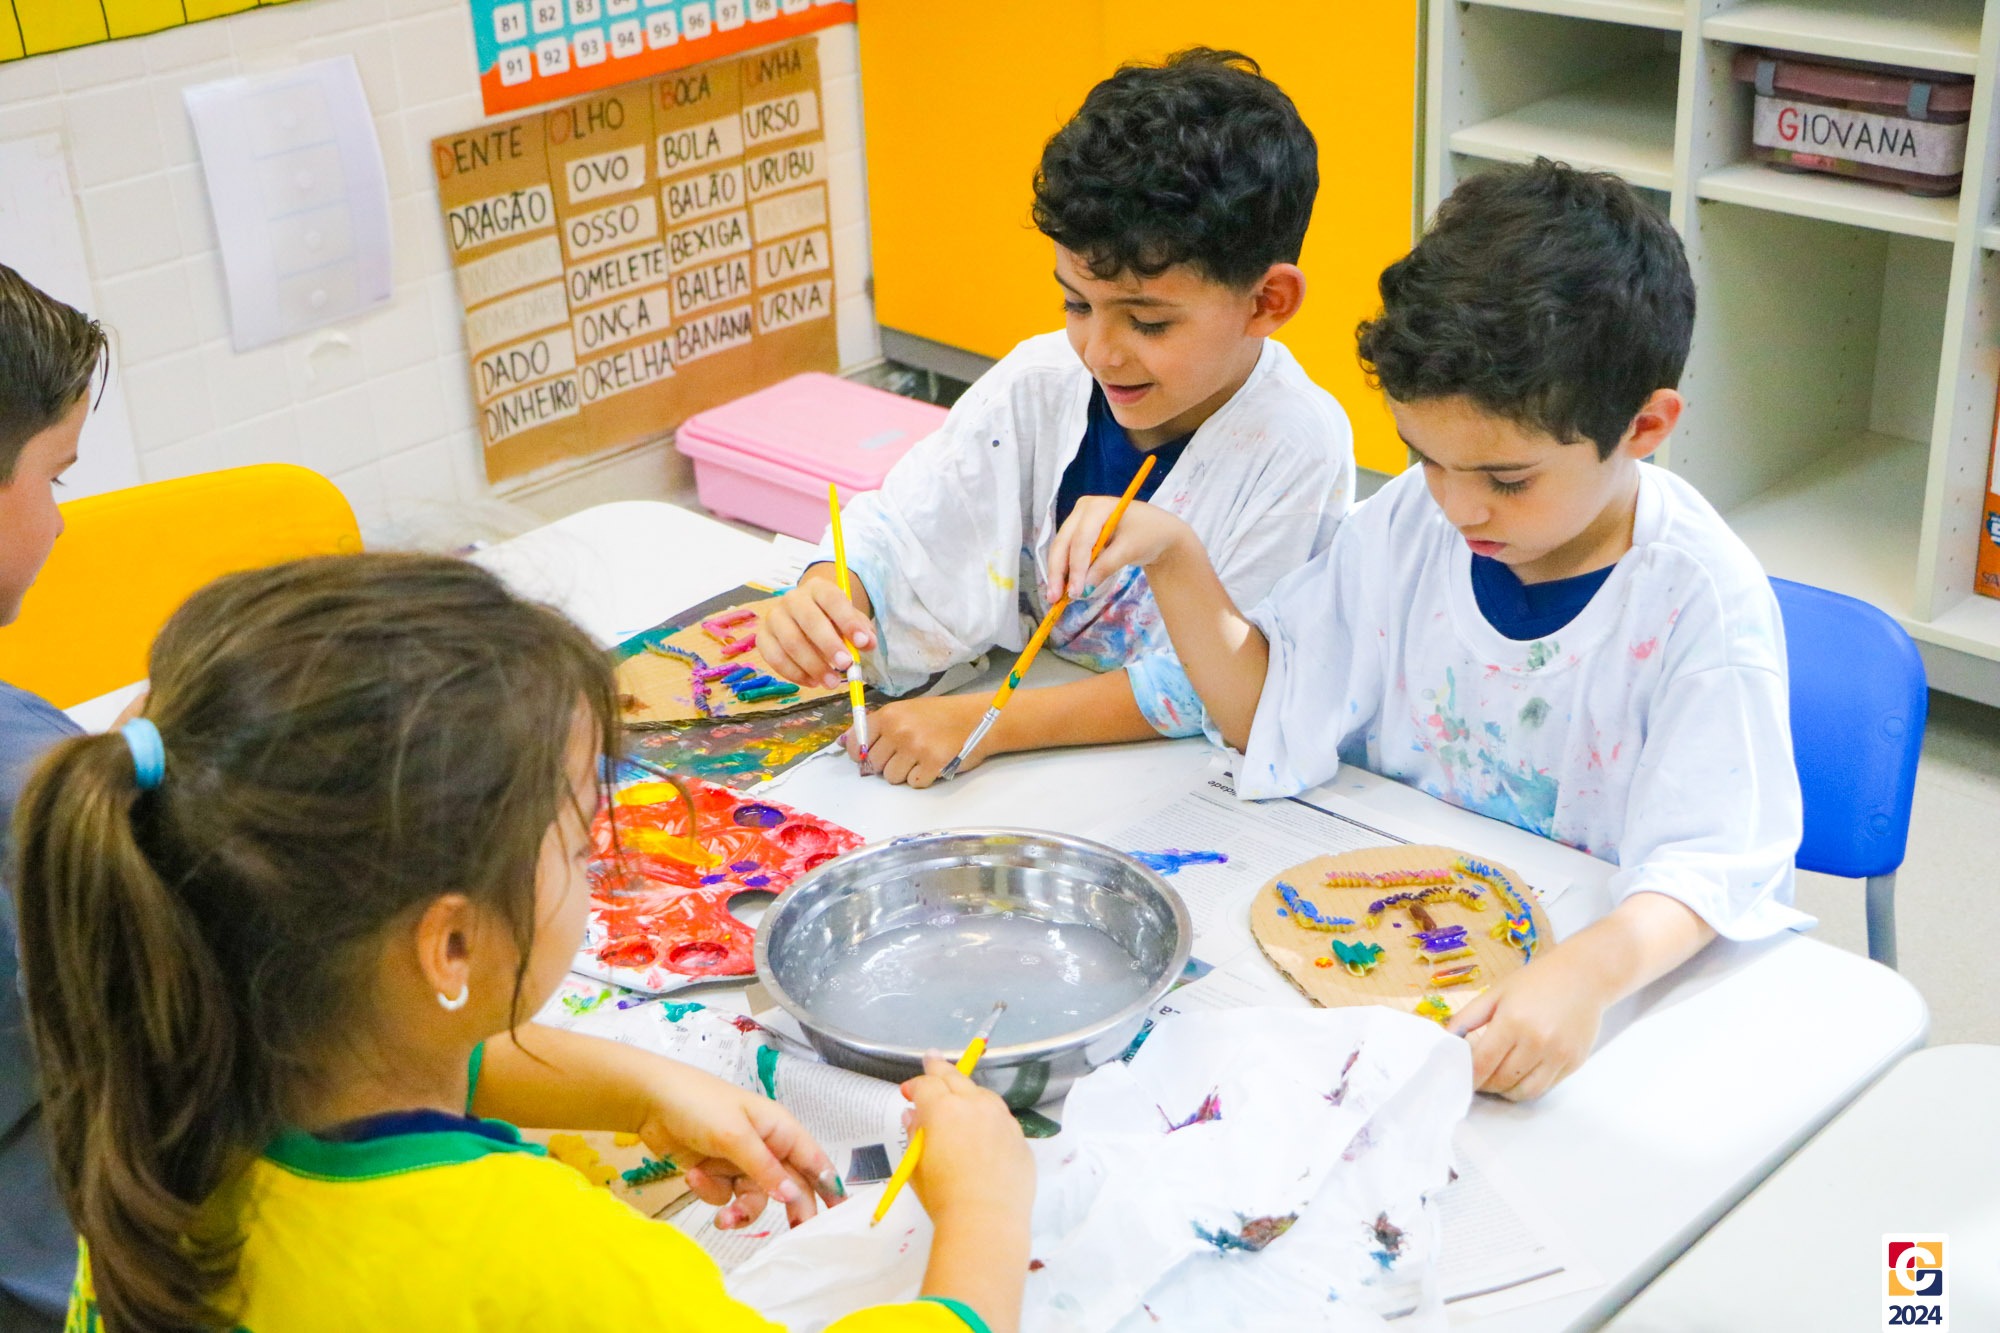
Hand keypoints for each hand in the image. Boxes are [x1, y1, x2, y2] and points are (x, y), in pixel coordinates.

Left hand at [634, 1064, 842, 1228]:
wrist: (650, 1102)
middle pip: (788, 1185)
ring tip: (724, 1218)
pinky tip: (694, 1173)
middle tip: (793, 1235)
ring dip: (740, 1209)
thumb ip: (765, 1168)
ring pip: (754, 1198)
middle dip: (789, 1208)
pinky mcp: (717, 1172)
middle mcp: (765, 1146)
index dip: (830, 1185)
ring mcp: (740, 1161)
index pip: (813, 1160)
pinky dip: (710, 1190)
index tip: (841, 1214)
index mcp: (779, 1129)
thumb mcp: (735, 1136)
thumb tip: (793, 1195)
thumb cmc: (699, 1104)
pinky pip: (725, 1196)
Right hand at [762, 565, 875, 689]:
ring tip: (831, 682)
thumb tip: (868, 644)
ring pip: (791, 643)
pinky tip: (813, 682)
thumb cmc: (831, 619)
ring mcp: (774, 617)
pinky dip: (795, 674)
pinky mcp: (763, 638)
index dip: (848, 621)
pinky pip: (776, 659)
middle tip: (846, 665)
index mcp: (818, 588)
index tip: (862, 643)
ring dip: (813, 666)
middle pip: (809, 620)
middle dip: (829, 645)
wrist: (804, 615)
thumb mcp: (850, 620)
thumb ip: (861, 630)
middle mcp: (792, 599)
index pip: (832, 599)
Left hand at [846, 695, 991, 787]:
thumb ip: (881, 727)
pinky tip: (934, 763)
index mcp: (889, 715)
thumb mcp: (907, 711)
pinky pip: (914, 784)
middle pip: (875, 765)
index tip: (868, 758)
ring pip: (893, 777)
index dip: (861, 755)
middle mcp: (899, 731)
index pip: (857, 743)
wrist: (977, 718)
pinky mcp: (933, 764)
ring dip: (905, 773)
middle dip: (888, 765)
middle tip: (906, 755)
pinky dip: (924, 778)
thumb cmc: (940, 716)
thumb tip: (854, 749)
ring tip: (921, 758)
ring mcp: (915, 748)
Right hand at [901, 1054, 1033, 1226]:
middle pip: (955, 1078)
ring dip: (968, 1091)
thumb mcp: (916, 1167)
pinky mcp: (1019, 1137)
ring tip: (960, 1095)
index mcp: (943, 1110)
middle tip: (931, 1059)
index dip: (914, 1086)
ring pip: (982, 1094)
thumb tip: (914, 1116)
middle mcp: (974, 1105)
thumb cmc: (944, 1198)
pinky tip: (983, 1128)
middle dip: (939, 1068)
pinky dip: (988, 1116)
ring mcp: (1001, 1119)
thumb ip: (915, 1135)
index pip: (926, 1085)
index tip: (907, 1092)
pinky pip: (1000, 1118)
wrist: (986, 1221)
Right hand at [1044, 499, 1190, 602]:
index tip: (1076, 592)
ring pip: (1061, 548)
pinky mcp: (1079, 532)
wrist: (1159, 532)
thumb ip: (1106, 566)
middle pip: (1064, 542)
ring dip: (1058, 573)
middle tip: (1054, 597)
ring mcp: (1079, 520)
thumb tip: (1083, 588)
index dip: (1077, 567)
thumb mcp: (1130, 550)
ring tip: (1055, 596)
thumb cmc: (1149, 535)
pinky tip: (1063, 587)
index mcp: (1098, 507)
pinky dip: (1066, 570)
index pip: (1081, 539)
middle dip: (1058, 571)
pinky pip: (1067, 552)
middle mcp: (1083, 510)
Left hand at [1448, 950, 1605, 1101]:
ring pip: (1525, 1092)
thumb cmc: (1536, 981)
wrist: (1583, 976)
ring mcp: (1558, 1055)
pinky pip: (1546, 1087)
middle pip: (1502, 1080)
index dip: (1469, 1077)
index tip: (1461, 1078)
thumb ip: (1468, 1017)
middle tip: (1478, 1079)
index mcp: (1512, 1022)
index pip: (1483, 1064)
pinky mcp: (1574, 1062)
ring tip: (1498, 1080)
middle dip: (1485, 1084)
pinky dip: (1529, 1086)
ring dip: (1507, 1092)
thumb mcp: (1496, 993)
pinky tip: (1521, 1074)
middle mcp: (1537, 1041)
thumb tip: (1447, 1039)